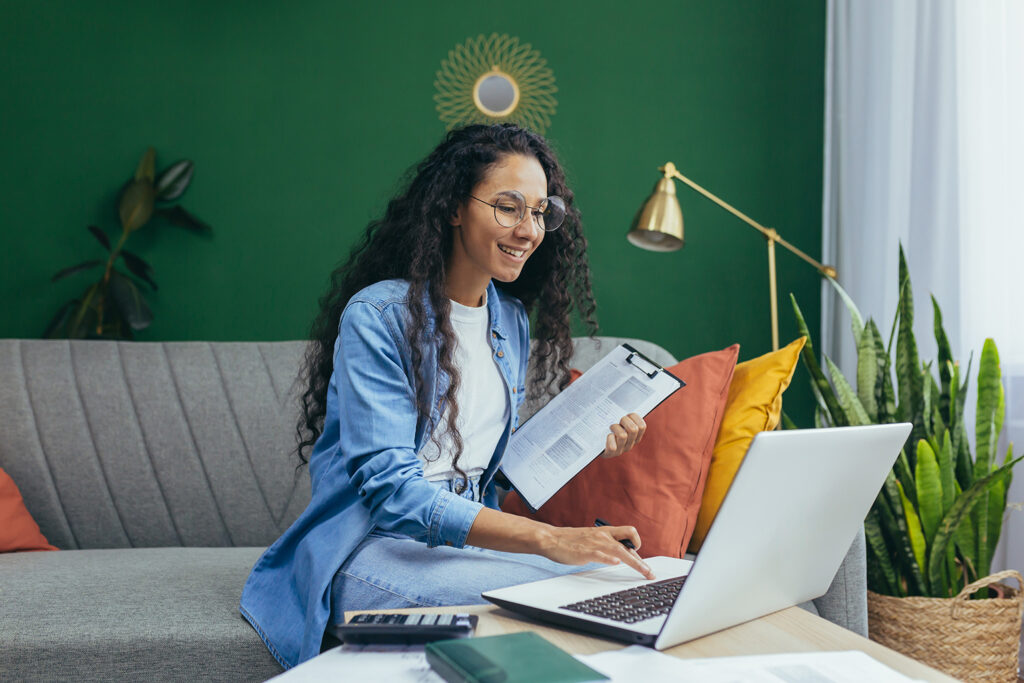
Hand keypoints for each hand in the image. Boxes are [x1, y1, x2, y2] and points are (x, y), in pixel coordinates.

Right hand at [539, 525, 654, 579]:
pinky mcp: (586, 552)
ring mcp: (595, 543)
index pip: (629, 533)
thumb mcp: (592, 539)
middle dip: (641, 561)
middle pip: (629, 545)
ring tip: (643, 571)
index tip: (640, 558)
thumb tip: (619, 555)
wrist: (552, 539)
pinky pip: (600, 554)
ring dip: (635, 562)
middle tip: (649, 573)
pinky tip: (616, 562)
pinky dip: (609, 558)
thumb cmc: (571, 541)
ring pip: (620, 550)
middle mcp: (603, 536)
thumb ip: (606, 545)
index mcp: (605, 532)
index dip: (638, 544)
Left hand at [599, 412, 645, 457]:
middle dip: (624, 420)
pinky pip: (612, 446)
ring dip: (615, 428)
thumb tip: (626, 400)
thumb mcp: (619, 421)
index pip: (642, 426)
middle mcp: (630, 444)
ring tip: (610, 427)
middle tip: (617, 420)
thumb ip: (625, 415)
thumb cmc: (608, 427)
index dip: (634, 417)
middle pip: (633, 429)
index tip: (626, 415)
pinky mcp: (611, 453)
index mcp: (636, 436)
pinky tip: (607, 436)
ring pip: (623, 435)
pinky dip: (609, 438)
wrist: (595, 443)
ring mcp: (621, 450)